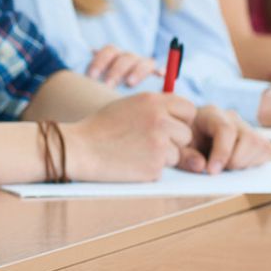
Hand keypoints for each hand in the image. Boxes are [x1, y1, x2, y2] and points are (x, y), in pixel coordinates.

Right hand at [62, 93, 195, 181]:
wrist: (81, 148)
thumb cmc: (103, 127)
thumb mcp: (129, 106)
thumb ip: (156, 108)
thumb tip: (182, 117)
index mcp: (153, 101)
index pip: (189, 109)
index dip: (181, 119)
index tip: (171, 126)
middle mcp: (160, 119)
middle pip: (187, 133)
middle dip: (174, 141)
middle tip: (149, 142)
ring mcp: (159, 143)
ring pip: (178, 153)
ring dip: (162, 156)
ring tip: (136, 151)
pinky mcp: (155, 165)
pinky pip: (164, 168)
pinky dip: (151, 168)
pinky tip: (132, 161)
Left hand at [85, 45, 158, 88]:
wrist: (117, 93)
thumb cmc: (102, 86)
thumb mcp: (95, 79)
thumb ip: (90, 75)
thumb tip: (80, 68)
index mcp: (113, 55)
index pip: (109, 51)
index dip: (100, 61)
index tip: (91, 76)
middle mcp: (129, 58)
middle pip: (125, 57)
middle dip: (116, 71)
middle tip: (108, 85)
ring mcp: (143, 65)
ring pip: (144, 62)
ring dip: (137, 72)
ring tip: (129, 83)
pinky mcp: (155, 74)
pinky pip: (160, 70)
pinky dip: (161, 71)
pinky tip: (161, 76)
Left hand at [185, 104, 270, 174]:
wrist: (190, 138)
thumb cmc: (183, 142)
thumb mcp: (177, 148)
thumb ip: (185, 157)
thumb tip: (202, 166)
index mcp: (210, 114)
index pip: (226, 129)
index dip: (222, 152)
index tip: (212, 171)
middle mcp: (232, 117)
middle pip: (248, 139)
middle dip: (235, 161)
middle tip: (218, 171)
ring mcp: (246, 127)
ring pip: (260, 145)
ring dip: (245, 163)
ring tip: (225, 168)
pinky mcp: (256, 139)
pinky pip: (265, 151)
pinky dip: (253, 163)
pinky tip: (236, 166)